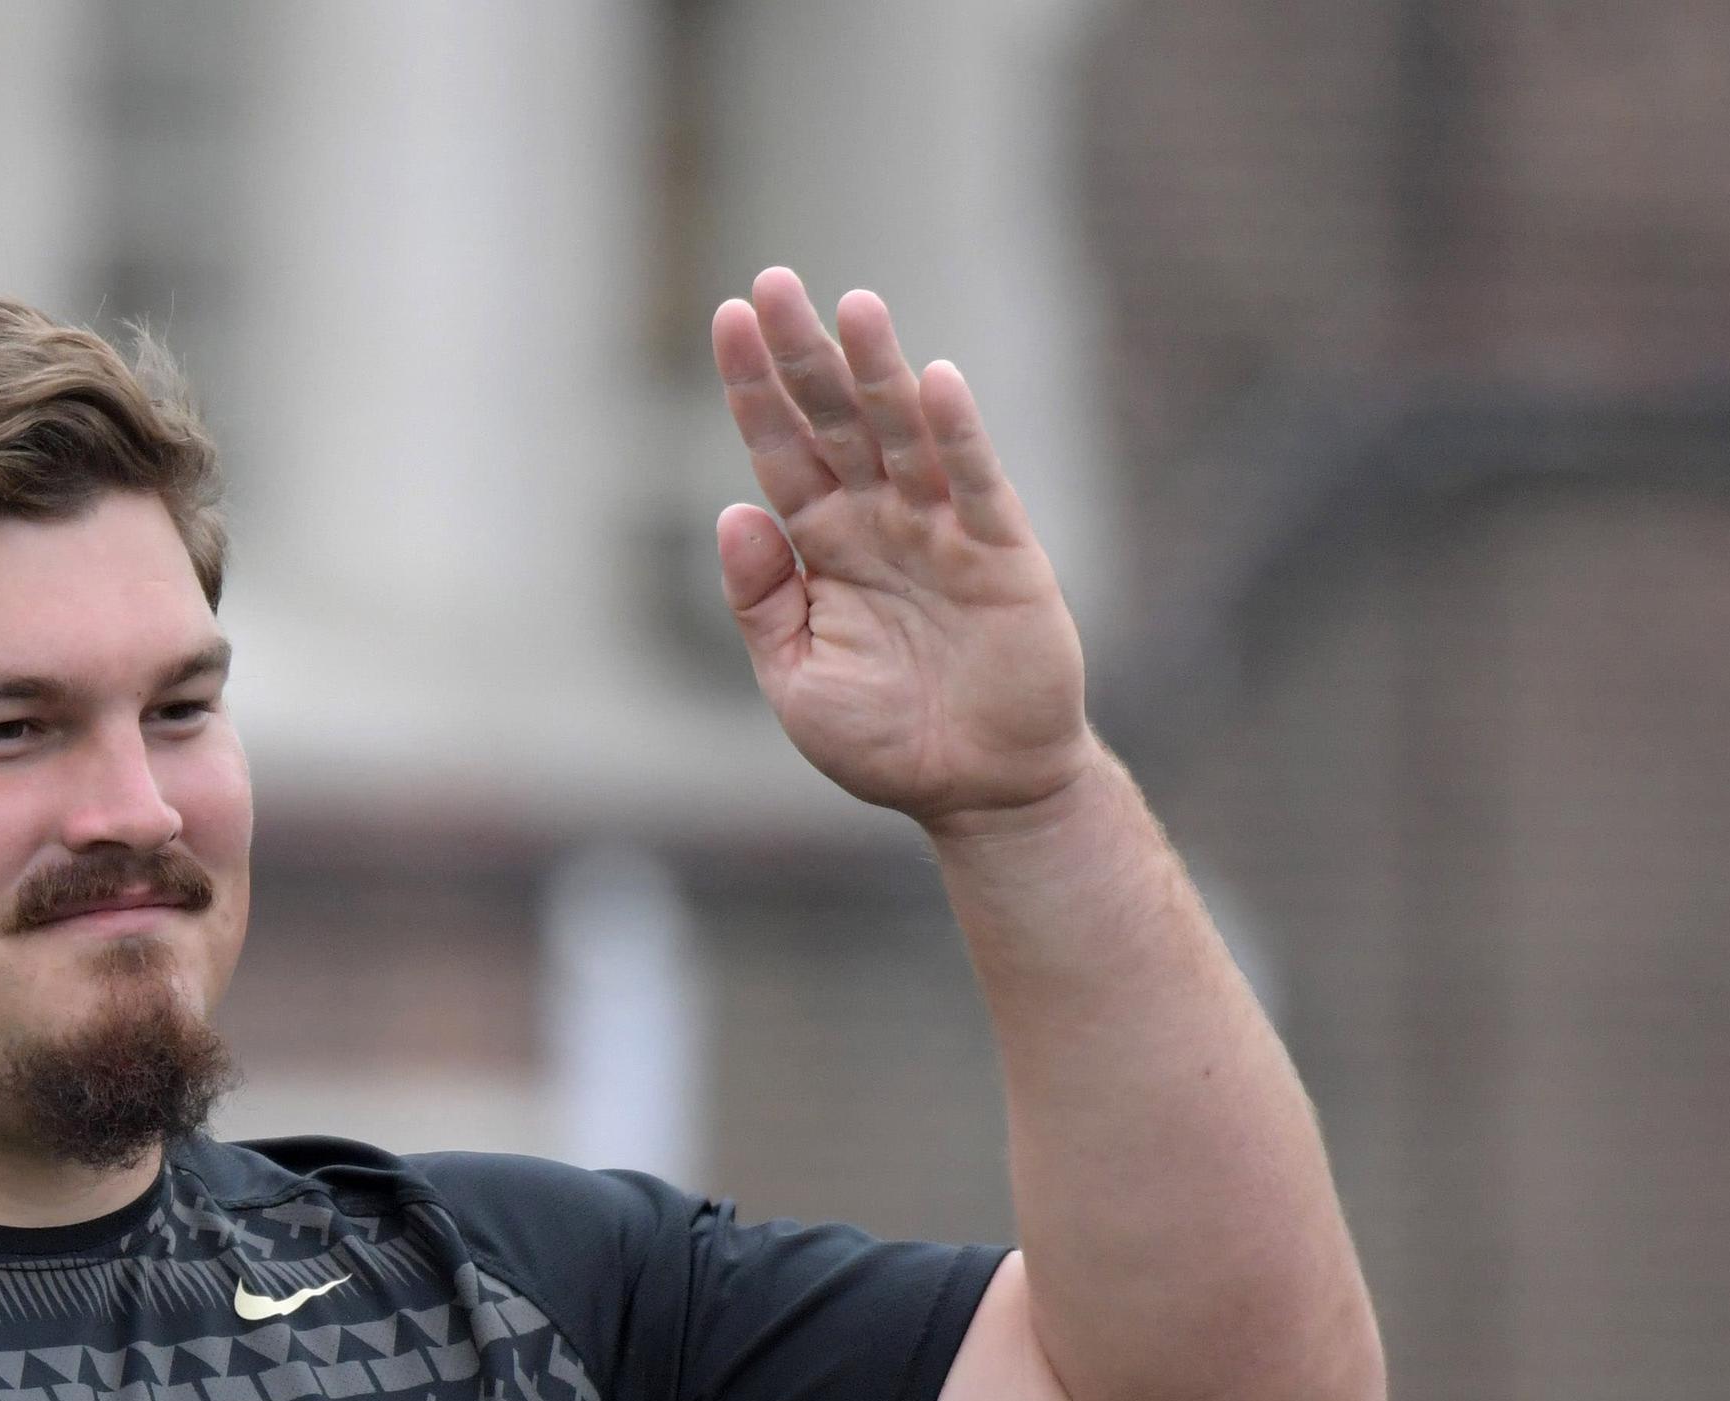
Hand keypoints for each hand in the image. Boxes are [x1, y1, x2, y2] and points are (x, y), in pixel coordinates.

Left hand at [710, 272, 1092, 829]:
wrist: (976, 790)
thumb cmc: (884, 739)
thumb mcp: (796, 679)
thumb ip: (761, 601)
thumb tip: (734, 513)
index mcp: (824, 546)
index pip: (782, 449)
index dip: (755, 388)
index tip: (728, 318)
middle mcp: (880, 521)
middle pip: (836, 420)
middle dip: (803, 354)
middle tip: (771, 280)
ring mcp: (942, 531)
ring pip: (904, 434)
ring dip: (878, 371)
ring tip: (851, 306)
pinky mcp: (1002, 555)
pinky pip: (977, 485)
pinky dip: (958, 436)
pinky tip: (936, 383)